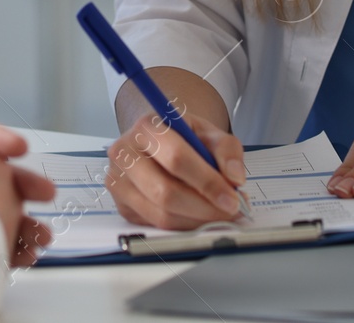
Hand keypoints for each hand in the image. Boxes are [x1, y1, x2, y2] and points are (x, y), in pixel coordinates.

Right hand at [104, 112, 245, 229]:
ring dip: (196, 221)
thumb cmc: (183, 136)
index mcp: (146, 127)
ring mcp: (119, 181)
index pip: (176, 158)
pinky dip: (184, 226)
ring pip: (160, 214)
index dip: (207, 182)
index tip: (233, 198)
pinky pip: (156, 225)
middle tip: (230, 212)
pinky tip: (199, 217)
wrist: (159, 140)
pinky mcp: (122, 205)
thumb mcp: (209, 132)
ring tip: (219, 215)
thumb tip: (234, 179)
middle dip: (204, 208)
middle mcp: (125, 153)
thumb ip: (227, 150)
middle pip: (165, 192)